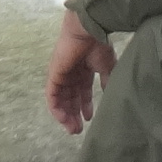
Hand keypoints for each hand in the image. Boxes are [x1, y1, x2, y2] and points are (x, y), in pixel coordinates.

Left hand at [47, 5, 115, 134]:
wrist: (88, 31)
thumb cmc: (98, 45)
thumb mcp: (107, 67)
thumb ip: (106, 80)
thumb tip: (109, 93)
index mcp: (83, 69)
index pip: (81, 91)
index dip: (85, 105)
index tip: (89, 118)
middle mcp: (70, 73)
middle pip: (70, 98)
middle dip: (74, 114)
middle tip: (79, 130)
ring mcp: (61, 74)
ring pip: (61, 99)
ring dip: (66, 115)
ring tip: (73, 129)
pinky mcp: (53, 75)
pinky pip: (52, 96)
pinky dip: (57, 109)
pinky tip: (63, 120)